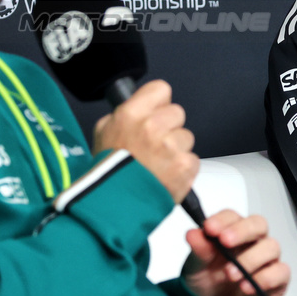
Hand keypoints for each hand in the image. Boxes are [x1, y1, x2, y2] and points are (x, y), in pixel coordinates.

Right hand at [93, 80, 197, 202]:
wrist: (114, 206)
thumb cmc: (107, 173)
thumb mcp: (103, 132)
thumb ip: (124, 114)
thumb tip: (140, 107)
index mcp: (131, 114)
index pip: (161, 89)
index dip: (158, 103)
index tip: (155, 113)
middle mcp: (152, 127)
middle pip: (177, 113)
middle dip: (169, 127)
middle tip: (154, 145)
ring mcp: (170, 147)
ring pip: (186, 137)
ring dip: (177, 150)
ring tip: (158, 165)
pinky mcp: (184, 166)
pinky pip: (193, 160)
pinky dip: (183, 169)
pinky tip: (166, 176)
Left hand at [182, 210, 290, 295]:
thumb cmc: (209, 283)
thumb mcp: (197, 268)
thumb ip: (199, 250)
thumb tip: (192, 234)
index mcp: (231, 232)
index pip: (232, 216)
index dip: (222, 220)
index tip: (209, 228)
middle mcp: (252, 242)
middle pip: (258, 224)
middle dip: (242, 231)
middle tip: (225, 241)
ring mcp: (267, 259)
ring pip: (271, 247)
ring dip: (250, 259)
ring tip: (231, 275)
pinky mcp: (278, 279)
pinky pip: (281, 272)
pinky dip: (265, 278)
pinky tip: (246, 287)